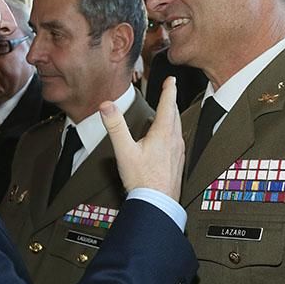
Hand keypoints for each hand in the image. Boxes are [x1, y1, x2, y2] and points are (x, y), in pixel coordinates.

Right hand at [102, 76, 183, 198]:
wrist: (158, 204)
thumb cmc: (142, 180)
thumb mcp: (124, 151)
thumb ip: (115, 126)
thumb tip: (106, 105)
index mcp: (163, 134)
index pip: (168, 105)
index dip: (169, 90)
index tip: (171, 79)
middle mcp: (174, 141)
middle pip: (175, 115)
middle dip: (171, 101)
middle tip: (169, 92)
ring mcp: (178, 152)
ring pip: (177, 128)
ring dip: (172, 117)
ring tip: (167, 113)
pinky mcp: (178, 162)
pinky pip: (177, 141)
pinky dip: (172, 132)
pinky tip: (166, 140)